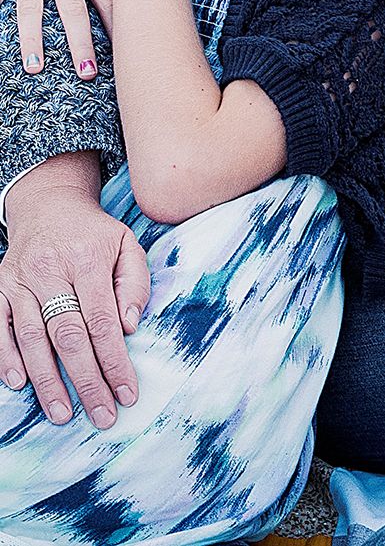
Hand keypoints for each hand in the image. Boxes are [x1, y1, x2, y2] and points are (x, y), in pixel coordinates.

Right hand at [0, 153, 148, 426]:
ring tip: (62, 414)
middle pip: (68, 335)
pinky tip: (18, 384)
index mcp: (87, 259)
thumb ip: (134, 283)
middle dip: (86, 381)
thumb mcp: (126, 244)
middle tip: (101, 416)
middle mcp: (50, 270)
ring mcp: (20, 281)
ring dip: (46, 380)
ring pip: (32, 338)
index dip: (115, 361)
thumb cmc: (94, 233)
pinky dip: (6, 357)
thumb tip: (130, 327)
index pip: (103, 320)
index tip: (128, 394)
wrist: (49, 205)